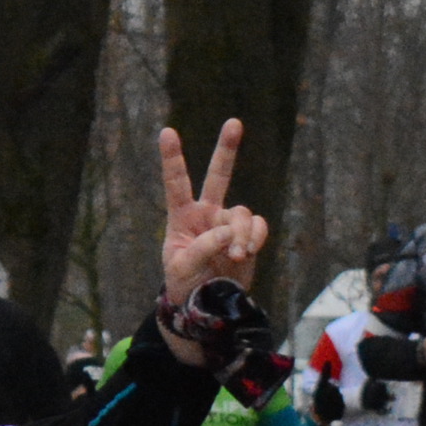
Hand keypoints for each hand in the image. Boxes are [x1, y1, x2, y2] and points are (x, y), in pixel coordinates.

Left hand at [155, 120, 268, 316]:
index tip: (167, 131)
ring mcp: (228, 223)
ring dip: (241, 234)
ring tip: (236, 256)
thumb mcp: (182, 268)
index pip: (176, 184)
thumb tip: (227, 232)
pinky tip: (247, 252)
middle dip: (227, 149)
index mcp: (181, 217)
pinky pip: (258, 226)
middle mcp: (206, 213)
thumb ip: (202, 248)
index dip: (173, 158)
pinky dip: (256, 237)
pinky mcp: (248, 235)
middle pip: (218, 176)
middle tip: (234, 122)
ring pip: (241, 213)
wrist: (205, 304)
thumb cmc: (184, 283)